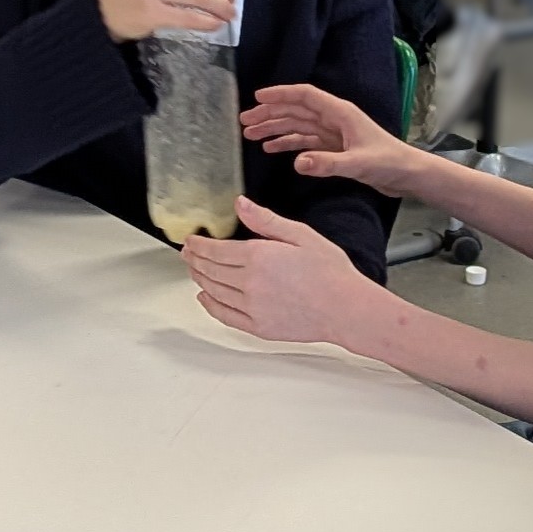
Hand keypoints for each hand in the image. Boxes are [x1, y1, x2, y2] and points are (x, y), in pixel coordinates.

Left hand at [183, 195, 375, 343]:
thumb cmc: (330, 272)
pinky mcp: (257, 327)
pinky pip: (224, 315)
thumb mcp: (301, 235)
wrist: (345, 308)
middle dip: (194, 260)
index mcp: (258, 256)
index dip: (199, 245)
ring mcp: (251, 307)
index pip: (216, 250)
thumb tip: (240, 204)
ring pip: (213, 292)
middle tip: (187, 253)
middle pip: (210, 270)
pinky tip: (205, 298)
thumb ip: (266, 220)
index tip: (191, 241)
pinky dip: (210, 306)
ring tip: (194, 270)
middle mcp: (249, 283)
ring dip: (199, 279)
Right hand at [242, 82, 414, 196]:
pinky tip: (271, 149)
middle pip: (296, 110)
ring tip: (250, 135)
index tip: (257, 97)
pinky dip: (287, 143)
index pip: (305, 96)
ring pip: (297, 126)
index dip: (281, 95)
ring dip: (274, 128)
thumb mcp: (357, 163)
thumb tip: (296, 162)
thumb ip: (327, 164)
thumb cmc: (388, 162)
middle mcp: (334, 118)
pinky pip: (305, 141)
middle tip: (245, 121)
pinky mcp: (334, 147)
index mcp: (340, 112)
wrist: (407, 174)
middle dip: (270, 113)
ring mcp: (333, 133)